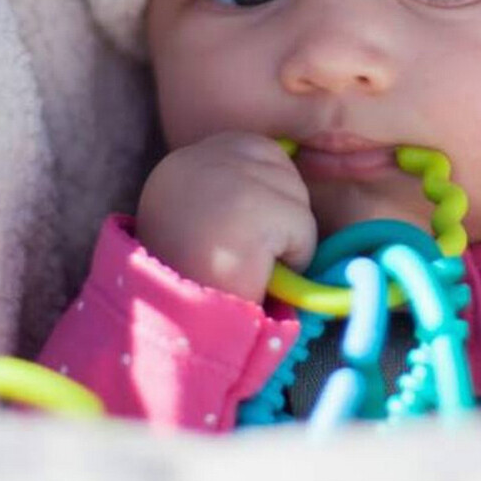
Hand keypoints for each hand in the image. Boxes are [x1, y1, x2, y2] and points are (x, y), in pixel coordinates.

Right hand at [135, 132, 315, 303]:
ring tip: (247, 265)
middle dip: (278, 217)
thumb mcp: (201, 219)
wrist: (176, 330)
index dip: (267, 194)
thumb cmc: (196, 282)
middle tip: (242, 254)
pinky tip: (257, 273)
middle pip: (282, 169)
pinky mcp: (249, 209)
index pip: (258, 149)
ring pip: (297, 199)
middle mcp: (196, 161)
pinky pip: (304, 228)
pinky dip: (296, 258)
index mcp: (182, 163)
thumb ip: (235, 189)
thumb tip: (293, 167)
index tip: (242, 231)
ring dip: (287, 240)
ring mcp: (222, 181)